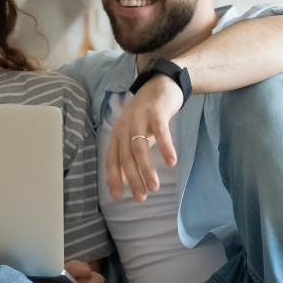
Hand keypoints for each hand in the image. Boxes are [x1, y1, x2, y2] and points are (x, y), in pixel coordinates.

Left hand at [105, 75, 181, 201]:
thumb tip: (122, 179)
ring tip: (154, 186)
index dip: (113, 178)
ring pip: (139, 147)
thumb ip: (128, 155)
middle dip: (133, 179)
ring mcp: (140, 118)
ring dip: (146, 169)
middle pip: (126, 157)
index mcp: (118, 134)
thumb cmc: (147, 115)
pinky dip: (165, 148)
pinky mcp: (156, 112)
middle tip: (141, 197)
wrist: (160, 85)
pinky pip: (160, 132)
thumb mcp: (134, 135)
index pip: (112, 159)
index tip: (118, 197)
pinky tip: (171, 162)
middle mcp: (125, 127)